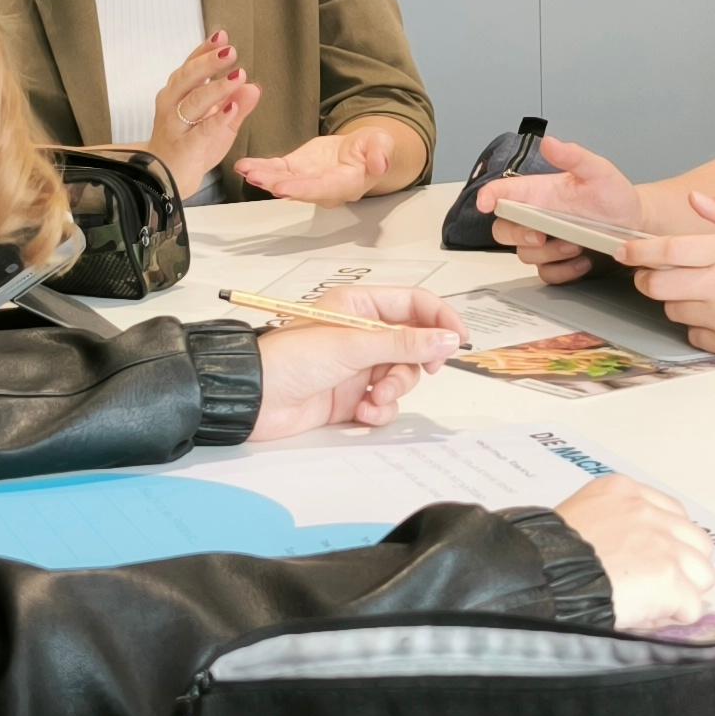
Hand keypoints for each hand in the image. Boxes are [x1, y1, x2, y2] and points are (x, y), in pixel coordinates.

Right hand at [150, 31, 260, 189]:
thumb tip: (254, 85)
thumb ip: (237, 104)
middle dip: (209, 62)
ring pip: (193, 102)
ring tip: (237, 76)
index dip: (205, 50)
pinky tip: (231, 109)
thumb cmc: (189, 145)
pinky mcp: (184, 147)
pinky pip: (200, 131)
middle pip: (188, 78)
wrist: (165, 181)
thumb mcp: (219, 122)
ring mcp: (175, 126)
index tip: (222, 35)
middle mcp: (171, 105)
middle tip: (230, 51)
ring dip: (216, 88)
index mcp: (178, 93)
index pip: (191, 66)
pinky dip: (216, 119)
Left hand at [234, 126, 389, 204]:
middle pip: (297, 189)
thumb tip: (380, 164)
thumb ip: (381, 153)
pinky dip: (259, 168)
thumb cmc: (373, 148)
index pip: (323, 190)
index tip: (283, 187)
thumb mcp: (382, 144)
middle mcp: (323, 190)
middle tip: (255, 177)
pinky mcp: (295, 171)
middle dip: (275, 184)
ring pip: (283, 182)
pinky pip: (275, 170)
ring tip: (246, 170)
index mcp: (346, 184)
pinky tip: (243, 166)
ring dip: (263, 177)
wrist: (361, 150)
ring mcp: (307, 181)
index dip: (302, 189)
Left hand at [247, 288, 462, 438]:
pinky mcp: (352, 396)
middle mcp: (362, 333)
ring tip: (373, 396)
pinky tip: (360, 411)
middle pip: (414, 344)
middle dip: (416, 363)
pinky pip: (385, 401)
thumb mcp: (352, 346)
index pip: (414, 304)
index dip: (441, 318)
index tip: (459, 340)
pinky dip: (379, 408)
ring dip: (394, 389)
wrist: (254, 399)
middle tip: (426, 372)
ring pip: (402, 376)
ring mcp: (358, 366)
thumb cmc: (291, 359)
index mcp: (360, 306)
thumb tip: (448, 339)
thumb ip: (404, 344)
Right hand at [480, 136, 643, 284]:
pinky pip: (546, 273)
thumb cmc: (614, 195)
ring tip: (576, 244)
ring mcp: (545, 241)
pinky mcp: (557, 262)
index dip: (487, 196)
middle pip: (502, 229)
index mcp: (539, 192)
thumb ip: (574, 156)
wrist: (634, 223)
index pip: (502, 192)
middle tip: (539, 235)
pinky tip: (583, 261)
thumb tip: (549, 142)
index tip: (485, 203)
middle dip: (516, 235)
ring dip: (548, 253)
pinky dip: (563, 271)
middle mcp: (536, 216)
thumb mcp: (599, 171)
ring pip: (525, 254)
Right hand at [552, 473, 714, 630]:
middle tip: (653, 588)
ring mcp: (663, 545)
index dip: (666, 546)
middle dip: (682, 568)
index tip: (649, 564)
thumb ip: (614, 526)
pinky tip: (645, 617)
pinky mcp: (669, 579)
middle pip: (697, 543)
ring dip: (683, 593)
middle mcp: (648, 512)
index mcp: (623, 491)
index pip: (673, 515)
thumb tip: (639, 557)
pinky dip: (672, 619)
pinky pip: (692, 608)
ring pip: (703, 575)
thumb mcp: (579, 519)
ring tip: (650, 605)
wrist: (540, 580)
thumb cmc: (547, 558)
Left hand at [621, 194, 714, 359]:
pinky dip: (700, 328)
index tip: (623, 251)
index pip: (666, 250)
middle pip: (656, 286)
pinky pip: (695, 336)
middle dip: (647, 280)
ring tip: (708, 294)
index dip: (637, 252)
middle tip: (653, 276)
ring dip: (678, 302)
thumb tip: (694, 198)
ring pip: (674, 311)